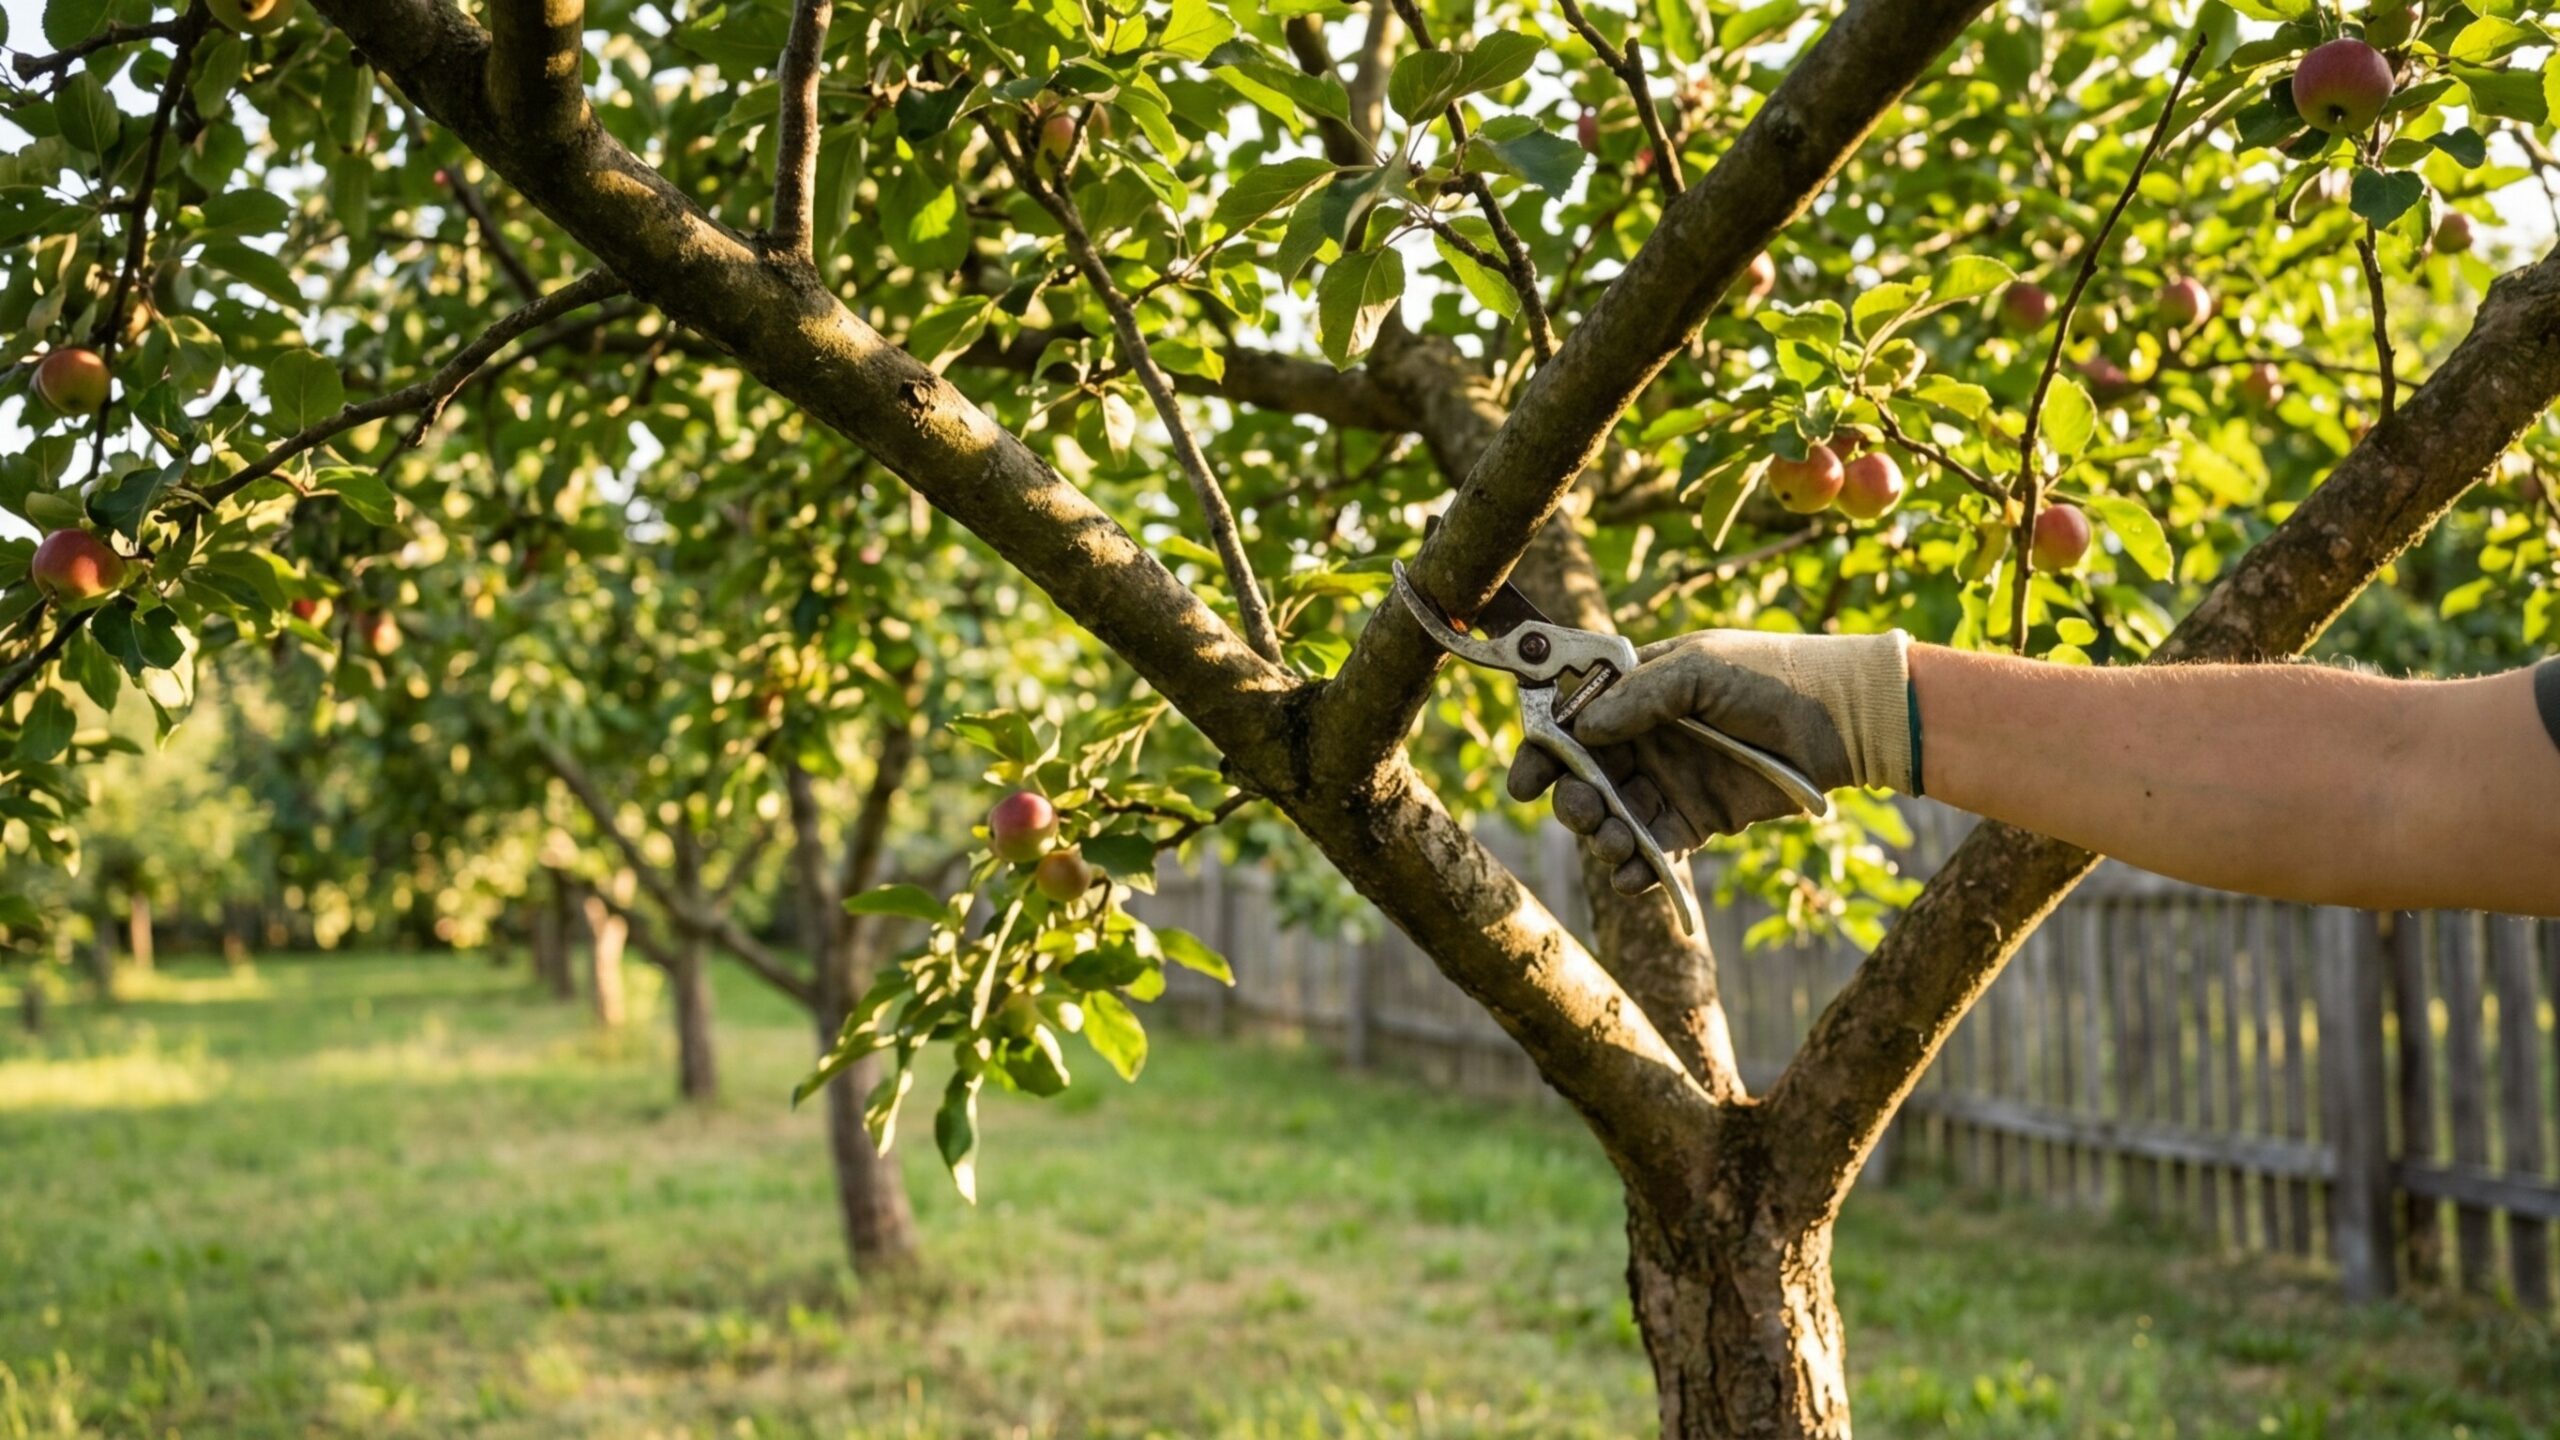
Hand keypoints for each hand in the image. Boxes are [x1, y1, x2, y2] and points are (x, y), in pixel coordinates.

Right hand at [1508, 629, 1912, 893]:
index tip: (1526, 781)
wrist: (1841, 718)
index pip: (1570, 722)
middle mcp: (1643, 742)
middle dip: (1572, 800)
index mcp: (1634, 696)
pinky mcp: (1697, 822)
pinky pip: (1653, 850)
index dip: (1542, 751)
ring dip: (1602, 835)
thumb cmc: (1768, 676)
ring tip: (1616, 841)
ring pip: (1612, 818)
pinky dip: (1635, 869)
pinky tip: (1631, 876)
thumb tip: (1579, 728)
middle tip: (1585, 810)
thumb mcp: (1699, 669)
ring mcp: (1668, 784)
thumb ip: (1638, 697)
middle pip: (1582, 778)